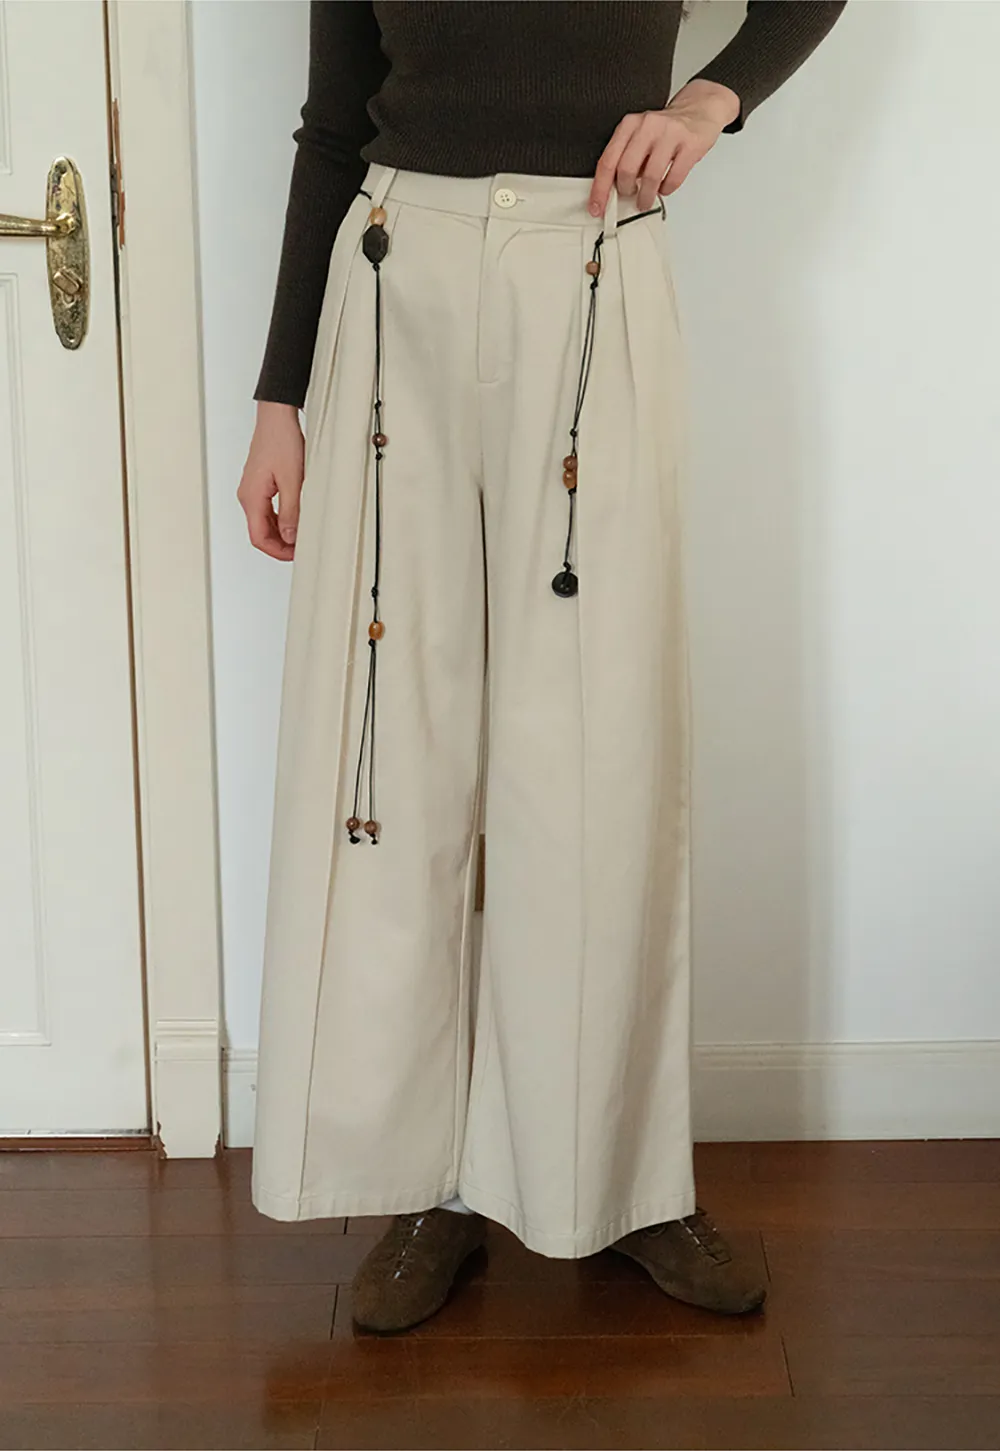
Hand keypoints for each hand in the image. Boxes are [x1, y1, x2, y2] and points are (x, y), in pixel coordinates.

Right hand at [238, 401, 304, 560]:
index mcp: (251, 497)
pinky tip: (295, 519)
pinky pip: (267, 510)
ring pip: (263, 523)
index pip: (259, 537)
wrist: (277, 417)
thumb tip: (289, 538)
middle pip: (259, 533)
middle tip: (302, 549)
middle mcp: (247, 496)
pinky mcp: (259, 484)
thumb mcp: (293, 481)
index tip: (296, 555)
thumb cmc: (282, 441)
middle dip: (280, 545)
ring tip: (301, 536)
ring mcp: (252, 490)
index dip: (277, 552)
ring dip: (280, 534)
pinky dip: (279, 520)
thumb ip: (290, 512)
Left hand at [588, 79, 740, 215]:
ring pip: (651, 176)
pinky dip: (666, 189)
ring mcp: (670, 134)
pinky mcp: (690, 144)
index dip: (600, 189)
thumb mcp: (640, 135)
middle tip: (629, 196)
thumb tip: (612, 190)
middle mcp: (648, 126)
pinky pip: (673, 177)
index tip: (597, 207)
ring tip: (645, 200)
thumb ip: (626, 157)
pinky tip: (665, 187)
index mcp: (630, 124)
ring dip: (646, 196)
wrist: (700, 109)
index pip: (608, 161)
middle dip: (625, 191)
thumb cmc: (666, 129)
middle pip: (626, 169)